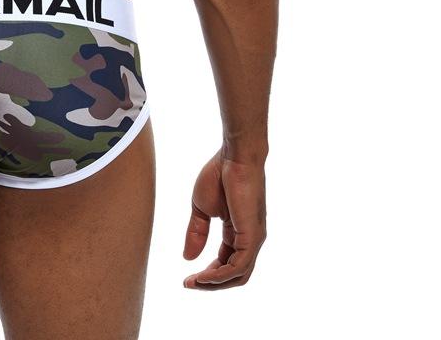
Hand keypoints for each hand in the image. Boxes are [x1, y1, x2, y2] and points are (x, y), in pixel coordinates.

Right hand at [183, 150, 266, 288]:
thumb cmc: (219, 174)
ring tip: (194, 282)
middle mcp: (249, 239)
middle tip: (189, 284)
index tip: (187, 277)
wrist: (233, 156)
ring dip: (214, 283)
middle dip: (211, 284)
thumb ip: (197, 232)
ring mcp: (253, 239)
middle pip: (234, 275)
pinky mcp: (253, 236)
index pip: (226, 263)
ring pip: (238, 275)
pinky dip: (221, 275)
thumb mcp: (201, 208)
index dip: (207, 274)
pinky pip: (238, 266)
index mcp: (238, 232)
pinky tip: (204, 275)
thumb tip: (188, 258)